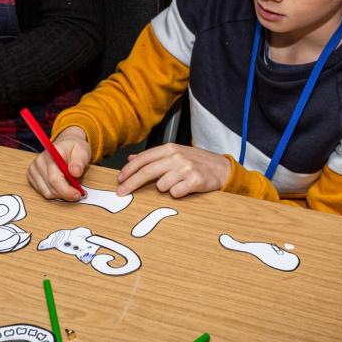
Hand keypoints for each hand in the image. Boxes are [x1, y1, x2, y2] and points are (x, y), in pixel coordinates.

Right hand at [26, 127, 91, 201]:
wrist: (65, 146)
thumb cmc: (74, 149)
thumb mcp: (82, 152)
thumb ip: (79, 162)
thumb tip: (75, 172)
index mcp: (51, 154)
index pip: (54, 179)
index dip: (66, 190)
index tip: (77, 194)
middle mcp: (39, 162)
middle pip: (50, 188)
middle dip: (66, 193)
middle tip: (77, 192)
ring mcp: (33, 169)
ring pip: (47, 192)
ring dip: (60, 194)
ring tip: (69, 185)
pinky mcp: (31, 176)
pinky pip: (43, 192)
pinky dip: (54, 192)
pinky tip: (61, 185)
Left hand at [116, 144, 230, 197]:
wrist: (221, 168)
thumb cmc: (196, 161)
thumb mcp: (175, 153)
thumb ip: (153, 157)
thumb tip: (132, 158)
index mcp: (170, 148)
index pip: (143, 158)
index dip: (129, 169)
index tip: (119, 179)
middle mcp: (176, 156)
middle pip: (147, 172)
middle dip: (131, 183)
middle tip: (121, 193)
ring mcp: (186, 168)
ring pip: (161, 185)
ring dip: (164, 188)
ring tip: (177, 183)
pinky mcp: (195, 181)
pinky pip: (175, 193)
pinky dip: (177, 193)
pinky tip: (185, 188)